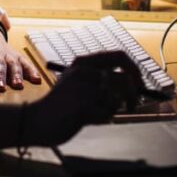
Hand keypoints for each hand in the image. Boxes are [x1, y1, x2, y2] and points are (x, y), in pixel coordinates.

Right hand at [23, 51, 143, 145]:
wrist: (37, 120)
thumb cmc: (61, 104)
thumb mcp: (76, 81)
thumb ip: (99, 78)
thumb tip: (133, 83)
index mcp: (83, 62)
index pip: (120, 56)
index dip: (134, 69)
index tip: (138, 82)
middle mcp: (84, 72)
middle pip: (124, 80)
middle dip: (134, 94)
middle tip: (132, 104)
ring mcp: (83, 89)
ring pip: (118, 99)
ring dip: (115, 108)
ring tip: (102, 113)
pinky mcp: (83, 107)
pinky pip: (108, 114)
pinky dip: (104, 118)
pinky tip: (89, 119)